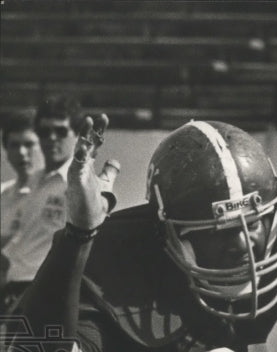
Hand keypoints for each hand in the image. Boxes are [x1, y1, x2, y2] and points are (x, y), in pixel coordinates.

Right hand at [66, 114, 120, 230]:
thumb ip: (109, 173)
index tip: (103, 118)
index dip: (98, 131)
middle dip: (93, 129)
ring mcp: (77, 173)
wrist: (86, 223)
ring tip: (88, 122)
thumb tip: (114, 161)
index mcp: (87, 165)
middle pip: (86, 142)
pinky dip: (79, 156)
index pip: (93, 143)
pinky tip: (83, 146)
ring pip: (79, 150)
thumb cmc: (93, 204)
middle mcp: (81, 166)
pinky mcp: (76, 182)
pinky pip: (76, 166)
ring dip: (84, 136)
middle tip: (101, 117)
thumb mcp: (105, 185)